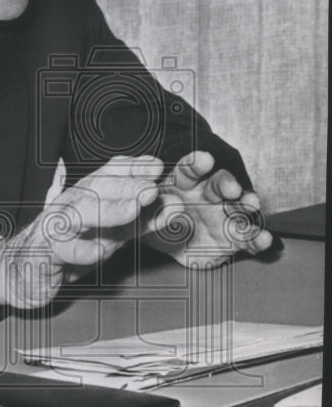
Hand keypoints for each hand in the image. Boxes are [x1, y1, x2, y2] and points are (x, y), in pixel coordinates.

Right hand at [0, 155, 162, 309]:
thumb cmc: (67, 248)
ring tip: (136, 208)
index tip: (158, 165)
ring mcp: (55, 227)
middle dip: (127, 185)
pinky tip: (102, 252)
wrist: (19, 271)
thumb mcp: (110, 234)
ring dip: (110, 209)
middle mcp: (70, 205)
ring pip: (82, 212)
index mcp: (86, 196)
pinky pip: (63, 248)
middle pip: (98, 188)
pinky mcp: (44, 252)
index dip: (133, 167)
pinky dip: (83, 250)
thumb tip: (176, 205)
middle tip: (154, 186)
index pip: (109, 173)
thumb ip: (140, 221)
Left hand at [143, 151, 272, 266]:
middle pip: (219, 184)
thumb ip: (148, 210)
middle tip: (230, 189)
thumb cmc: (155, 221)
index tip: (204, 160)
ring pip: (238, 208)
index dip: (196, 165)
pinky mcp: (234, 238)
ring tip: (251, 205)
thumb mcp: (143, 214)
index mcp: (183, 183)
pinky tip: (263, 239)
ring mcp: (223, 215)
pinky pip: (248, 238)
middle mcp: (208, 195)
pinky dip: (257, 239)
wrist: (168, 245)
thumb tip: (152, 202)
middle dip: (226, 184)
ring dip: (246, 205)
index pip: (188, 170)